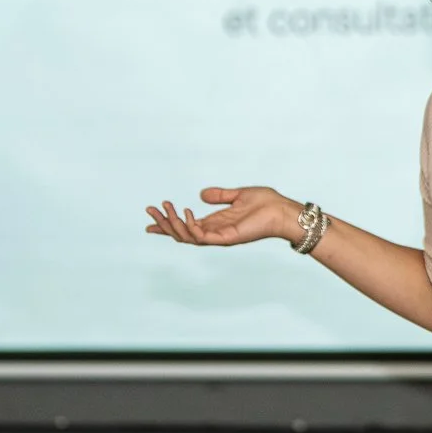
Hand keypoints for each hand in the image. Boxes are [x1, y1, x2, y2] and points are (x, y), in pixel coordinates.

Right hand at [145, 186, 293, 246]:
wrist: (282, 210)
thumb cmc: (266, 203)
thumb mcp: (238, 194)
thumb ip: (219, 195)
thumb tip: (201, 194)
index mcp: (216, 223)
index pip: (186, 226)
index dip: (167, 224)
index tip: (149, 220)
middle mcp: (215, 232)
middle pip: (181, 233)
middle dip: (163, 223)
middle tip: (150, 209)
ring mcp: (220, 237)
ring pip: (187, 237)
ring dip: (172, 224)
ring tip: (165, 208)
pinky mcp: (227, 238)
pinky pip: (202, 237)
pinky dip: (191, 226)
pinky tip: (186, 212)